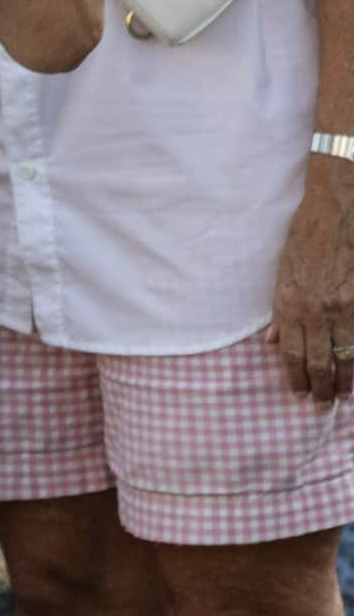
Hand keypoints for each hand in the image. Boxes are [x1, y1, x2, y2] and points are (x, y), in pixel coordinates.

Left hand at [269, 164, 353, 403]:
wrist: (337, 210)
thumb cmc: (305, 237)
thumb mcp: (282, 272)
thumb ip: (279, 310)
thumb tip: (270, 340)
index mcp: (290, 304)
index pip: (290, 353)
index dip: (295, 378)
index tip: (300, 393)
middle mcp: (316, 310)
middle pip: (318, 361)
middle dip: (321, 387)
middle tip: (323, 405)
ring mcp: (343, 306)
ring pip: (345, 355)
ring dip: (346, 379)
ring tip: (344, 395)